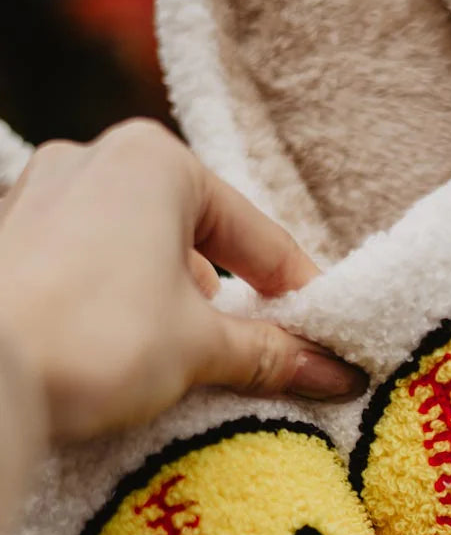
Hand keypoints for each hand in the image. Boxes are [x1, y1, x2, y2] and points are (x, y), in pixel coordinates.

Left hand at [0, 119, 363, 442]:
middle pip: (195, 235)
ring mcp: (39, 196)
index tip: (323, 330)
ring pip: (138, 247)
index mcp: (154, 163)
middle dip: (230, 293)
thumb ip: (271, 353)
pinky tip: (124, 345)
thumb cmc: (92, 339)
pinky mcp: (8, 240)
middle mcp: (92, 161)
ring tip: (186, 353)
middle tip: (256, 346)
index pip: (256, 234)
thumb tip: (334, 373)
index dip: (297, 288)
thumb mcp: (200, 347)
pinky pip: (90, 263)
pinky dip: (121, 300)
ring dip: (174, 298)